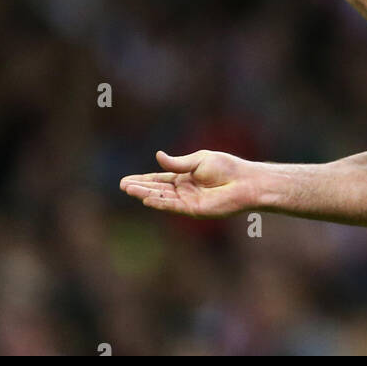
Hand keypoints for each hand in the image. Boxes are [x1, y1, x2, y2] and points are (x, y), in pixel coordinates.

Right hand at [120, 149, 255, 218]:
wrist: (244, 181)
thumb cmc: (226, 168)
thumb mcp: (198, 160)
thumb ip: (177, 163)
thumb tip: (157, 156)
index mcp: (185, 177)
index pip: (159, 179)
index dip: (143, 180)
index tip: (126, 180)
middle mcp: (184, 190)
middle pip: (157, 189)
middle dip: (140, 187)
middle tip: (122, 185)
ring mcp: (188, 201)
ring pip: (162, 197)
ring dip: (145, 194)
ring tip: (129, 189)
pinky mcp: (194, 209)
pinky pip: (173, 206)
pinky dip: (160, 202)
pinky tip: (147, 199)